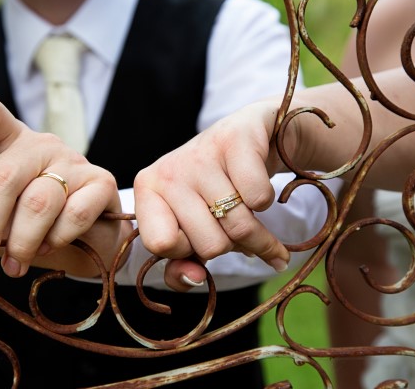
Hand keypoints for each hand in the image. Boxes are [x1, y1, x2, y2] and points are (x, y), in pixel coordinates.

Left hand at [0, 93, 129, 277]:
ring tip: (15, 263)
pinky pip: (74, 212)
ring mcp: (76, 161)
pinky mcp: (102, 184)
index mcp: (9, 140)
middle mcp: (42, 144)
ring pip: (40, 201)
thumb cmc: (26, 221)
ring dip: (22, 243)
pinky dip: (57, 238)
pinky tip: (52, 246)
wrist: (84, 240)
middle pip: (5, 175)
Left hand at [134, 102, 291, 289]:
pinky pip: (259, 199)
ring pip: (239, 226)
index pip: (161, 245)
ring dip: (257, 230)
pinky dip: (267, 200)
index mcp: (147, 190)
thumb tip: (195, 279)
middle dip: (230, 243)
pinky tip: (259, 188)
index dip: (186, 249)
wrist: (250, 135)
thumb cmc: (214, 191)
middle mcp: (168, 169)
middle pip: (210, 246)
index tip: (196, 236)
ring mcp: (201, 153)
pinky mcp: (235, 140)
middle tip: (230, 223)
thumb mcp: (191, 229)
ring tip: (251, 215)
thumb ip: (182, 267)